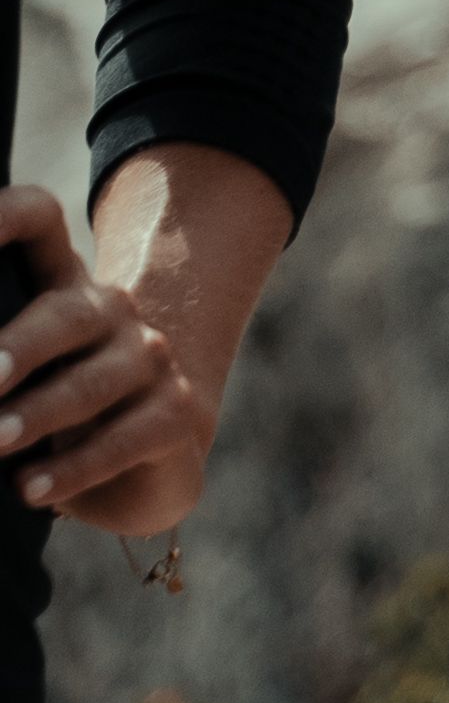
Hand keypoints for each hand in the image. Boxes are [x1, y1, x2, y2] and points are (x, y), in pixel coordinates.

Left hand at [0, 180, 213, 542]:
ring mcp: (151, 358)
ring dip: (37, 416)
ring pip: (91, 384)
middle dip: (19, 348)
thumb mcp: (16, 383)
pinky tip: (30, 489)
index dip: (7, 213)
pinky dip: (72, 468)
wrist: (149, 463)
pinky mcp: (177, 413)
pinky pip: (123, 439)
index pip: (39, 220)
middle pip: (66, 313)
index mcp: (62, 285)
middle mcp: (110, 311)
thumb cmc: (55, 417)